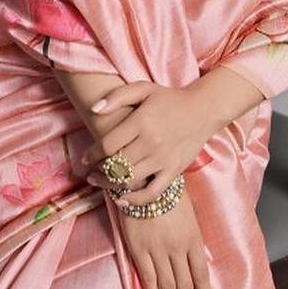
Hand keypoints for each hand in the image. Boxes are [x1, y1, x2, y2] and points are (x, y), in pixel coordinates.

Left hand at [79, 79, 211, 207]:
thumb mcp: (143, 89)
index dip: (91, 154)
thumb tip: (94, 109)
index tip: (84, 159)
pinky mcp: (174, 171)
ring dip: (109, 185)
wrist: (203, 109)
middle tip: (89, 173)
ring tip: (100, 182)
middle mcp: (152, 142)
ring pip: (129, 180)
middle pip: (116, 165)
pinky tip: (122, 200)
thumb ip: (117, 96)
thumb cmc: (169, 99)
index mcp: (141, 121)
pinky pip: (152, 193)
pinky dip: (135, 200)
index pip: (108, 144)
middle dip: (98, 172)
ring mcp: (163, 158)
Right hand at [118, 186, 213, 288]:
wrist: (144, 180)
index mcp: (194, 239)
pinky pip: (149, 277)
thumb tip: (199, 265)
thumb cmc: (170, 196)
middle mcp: (178, 248)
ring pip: (168, 287)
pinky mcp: (139, 248)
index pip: (202, 276)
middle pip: (186, 287)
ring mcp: (158, 249)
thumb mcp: (189, 217)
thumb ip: (192, 242)